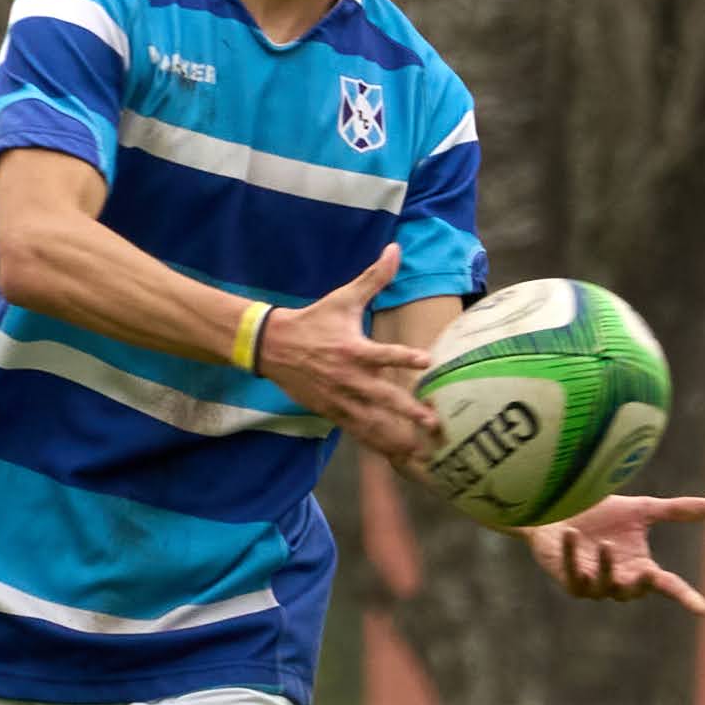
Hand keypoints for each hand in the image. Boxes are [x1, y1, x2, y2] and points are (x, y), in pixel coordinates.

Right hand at [255, 244, 440, 461]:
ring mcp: (339, 399)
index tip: (426, 361)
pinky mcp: (332, 413)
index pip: (382, 354)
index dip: (404, 357)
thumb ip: (374, 278)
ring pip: (370, 422)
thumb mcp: (343, 298)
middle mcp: (347, 378)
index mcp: (351, 349)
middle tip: (432, 421)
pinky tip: (397, 456)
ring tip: (421, 450)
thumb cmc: (314, 320)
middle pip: (381, 397)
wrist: (272, 347)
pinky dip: (376, 443)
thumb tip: (395, 248)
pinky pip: (358, 431)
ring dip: (395, 435)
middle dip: (407, 411)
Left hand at [528, 495, 704, 613]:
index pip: (668, 586)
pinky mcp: (570, 581)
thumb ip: (674, 511)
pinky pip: (573, 574)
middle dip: (641, 584)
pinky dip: (572, 555)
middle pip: (635, 592)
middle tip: (648, 572)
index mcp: (640, 568)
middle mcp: (620, 580)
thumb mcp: (642, 510)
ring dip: (605, 566)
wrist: (562, 512)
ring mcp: (594, 584)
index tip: (703, 608)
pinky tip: (572, 534)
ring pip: (603, 585)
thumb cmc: (602, 515)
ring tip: (606, 543)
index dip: (685, 597)